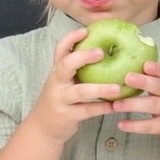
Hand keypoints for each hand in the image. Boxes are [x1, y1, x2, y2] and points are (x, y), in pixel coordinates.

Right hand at [24, 28, 121, 143]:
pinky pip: (87, 111)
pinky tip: (116, 106)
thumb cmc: (60, 100)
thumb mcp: (63, 82)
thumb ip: (77, 70)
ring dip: (100, 89)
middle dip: (83, 57)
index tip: (85, 31)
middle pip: (66, 65)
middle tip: (101, 53)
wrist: (42, 128)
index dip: (71, 39)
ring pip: (80, 91)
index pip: (60, 50)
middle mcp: (57, 82)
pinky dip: (102, 108)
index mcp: (57, 71)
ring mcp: (60, 99)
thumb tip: (105, 52)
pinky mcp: (67, 116)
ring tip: (117, 88)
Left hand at [111, 61, 159, 145]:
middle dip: (144, 82)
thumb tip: (127, 68)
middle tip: (127, 78)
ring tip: (116, 104)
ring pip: (153, 106)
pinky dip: (135, 125)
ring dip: (133, 104)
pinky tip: (121, 124)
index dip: (156, 68)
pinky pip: (150, 126)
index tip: (145, 65)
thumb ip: (154, 80)